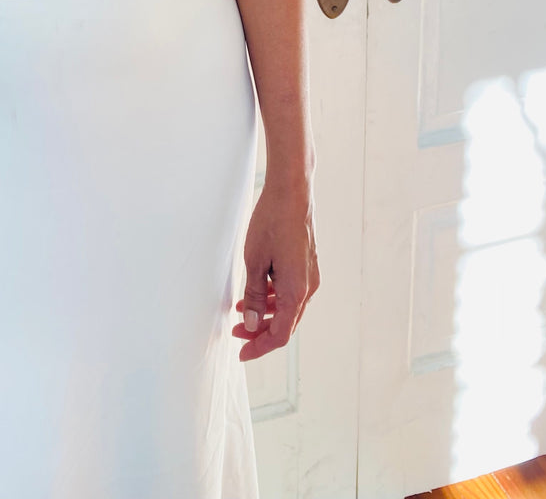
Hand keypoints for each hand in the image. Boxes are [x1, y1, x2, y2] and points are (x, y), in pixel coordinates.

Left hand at [233, 177, 319, 360]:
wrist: (292, 192)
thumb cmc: (272, 222)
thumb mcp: (254, 261)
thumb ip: (252, 296)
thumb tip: (249, 324)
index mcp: (296, 291)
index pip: (279, 335)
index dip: (259, 347)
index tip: (241, 353)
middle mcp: (308, 288)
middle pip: (285, 324)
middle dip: (259, 332)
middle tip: (235, 333)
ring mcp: (309, 276)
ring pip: (287, 308)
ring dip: (264, 314)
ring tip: (239, 311)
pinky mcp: (306, 265)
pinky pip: (290, 292)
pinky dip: (272, 298)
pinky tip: (255, 292)